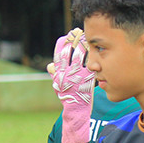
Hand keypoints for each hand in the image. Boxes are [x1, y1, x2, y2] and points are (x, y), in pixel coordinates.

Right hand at [48, 28, 93, 142]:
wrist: (76, 110)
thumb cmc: (68, 97)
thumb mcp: (58, 86)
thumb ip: (55, 75)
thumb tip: (50, 65)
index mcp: (58, 73)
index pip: (58, 53)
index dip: (63, 43)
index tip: (68, 35)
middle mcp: (66, 73)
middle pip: (68, 51)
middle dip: (73, 40)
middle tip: (78, 31)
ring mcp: (76, 75)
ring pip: (78, 56)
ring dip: (82, 45)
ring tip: (85, 37)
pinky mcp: (87, 79)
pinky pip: (89, 64)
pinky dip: (90, 55)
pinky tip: (93, 49)